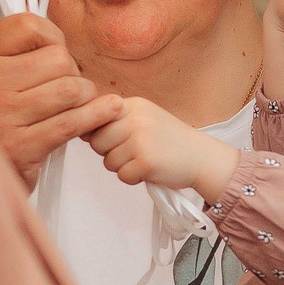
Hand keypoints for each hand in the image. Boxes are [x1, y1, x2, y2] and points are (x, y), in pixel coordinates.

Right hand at [0, 12, 122, 182]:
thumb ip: (20, 53)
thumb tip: (60, 36)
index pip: (28, 26)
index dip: (52, 36)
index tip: (56, 52)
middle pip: (58, 59)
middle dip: (74, 72)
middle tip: (68, 87)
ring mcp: (3, 116)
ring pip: (71, 89)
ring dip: (86, 96)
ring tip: (79, 103)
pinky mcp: (22, 146)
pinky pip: (72, 122)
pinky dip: (98, 114)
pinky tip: (110, 110)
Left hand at [85, 96, 241, 199]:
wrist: (202, 157)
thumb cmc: (171, 141)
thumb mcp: (146, 119)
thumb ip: (117, 120)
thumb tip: (81, 130)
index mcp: (134, 105)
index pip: (96, 117)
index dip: (99, 133)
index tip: (114, 140)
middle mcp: (136, 119)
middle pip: (96, 141)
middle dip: (108, 152)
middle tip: (130, 154)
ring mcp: (141, 140)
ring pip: (108, 161)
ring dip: (122, 167)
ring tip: (142, 161)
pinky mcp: (146, 162)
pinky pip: (122, 176)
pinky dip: (133, 178)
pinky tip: (149, 171)